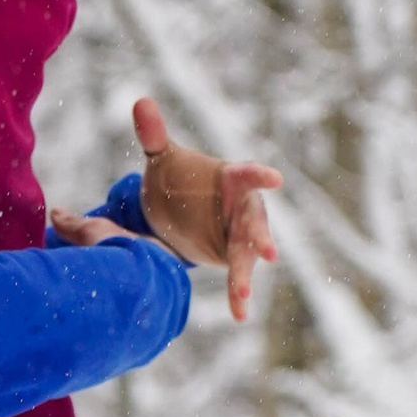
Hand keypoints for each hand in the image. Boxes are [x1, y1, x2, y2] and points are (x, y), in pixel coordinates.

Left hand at [132, 94, 279, 319]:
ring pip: (249, 253)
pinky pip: (239, 275)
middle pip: (255, 221)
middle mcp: (244, 206)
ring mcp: (242, 233)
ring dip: (246, 274)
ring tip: (241, 295)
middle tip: (268, 252)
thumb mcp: (163, 159)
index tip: (276, 179)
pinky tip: (240, 315)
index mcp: (231, 178)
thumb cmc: (178, 177)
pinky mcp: (235, 256)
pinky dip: (238, 294)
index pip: (248, 174)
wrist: (177, 209)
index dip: (260, 176)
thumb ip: (153, 135)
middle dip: (261, 237)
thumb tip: (140, 101)